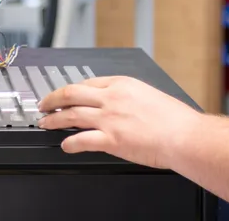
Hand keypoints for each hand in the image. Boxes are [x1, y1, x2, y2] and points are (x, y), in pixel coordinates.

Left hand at [37, 75, 202, 169]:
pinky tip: (65, 145)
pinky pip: (82, 139)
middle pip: (72, 93)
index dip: (72, 90)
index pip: (88, 83)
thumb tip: (122, 106)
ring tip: (45, 122)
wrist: (185, 136)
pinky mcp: (111, 139)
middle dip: (53, 98)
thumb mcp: (150, 95)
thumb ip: (131, 98)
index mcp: (123, 84)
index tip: (66, 94)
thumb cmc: (176, 120)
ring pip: (71, 114)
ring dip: (54, 119)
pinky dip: (69, 142)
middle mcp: (113, 98)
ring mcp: (110, 118)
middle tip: (43, 104)